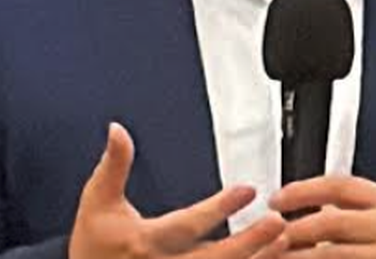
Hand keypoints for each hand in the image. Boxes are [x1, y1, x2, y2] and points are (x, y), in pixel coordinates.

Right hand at [70, 124, 290, 258]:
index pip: (188, 226)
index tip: (246, 190)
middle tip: (276, 222)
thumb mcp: (97, 200)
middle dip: (248, 242)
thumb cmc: (93, 245)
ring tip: (283, 241)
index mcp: (146, 242)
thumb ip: (114, 165)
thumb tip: (118, 130)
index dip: (218, 209)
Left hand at [270, 177, 375, 258]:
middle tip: (270, 236)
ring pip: (332, 255)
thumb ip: (356, 207)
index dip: (302, 191)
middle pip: (331, 221)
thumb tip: (304, 203)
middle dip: (294, 229)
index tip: (276, 200)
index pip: (339, 186)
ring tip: (278, 256)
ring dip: (299, 256)